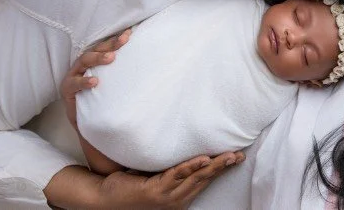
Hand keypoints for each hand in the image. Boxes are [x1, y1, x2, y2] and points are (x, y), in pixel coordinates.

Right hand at [60, 28, 131, 128]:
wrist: (85, 120)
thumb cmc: (101, 98)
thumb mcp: (112, 83)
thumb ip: (121, 72)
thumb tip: (145, 63)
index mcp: (93, 61)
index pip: (105, 47)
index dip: (116, 39)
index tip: (129, 33)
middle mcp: (83, 65)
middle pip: (95, 49)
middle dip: (110, 44)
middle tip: (123, 40)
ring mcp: (73, 75)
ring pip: (84, 61)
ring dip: (98, 58)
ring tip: (111, 58)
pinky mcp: (67, 89)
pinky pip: (74, 83)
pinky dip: (84, 81)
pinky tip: (94, 81)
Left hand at [97, 152, 243, 209]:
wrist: (103, 199)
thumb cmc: (127, 187)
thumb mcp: (154, 177)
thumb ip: (169, 168)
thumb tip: (181, 145)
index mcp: (178, 196)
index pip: (205, 180)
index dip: (222, 168)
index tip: (237, 156)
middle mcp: (176, 199)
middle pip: (206, 179)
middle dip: (225, 166)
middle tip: (240, 154)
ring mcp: (166, 196)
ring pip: (197, 178)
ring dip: (216, 166)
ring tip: (230, 155)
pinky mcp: (155, 190)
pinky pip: (177, 175)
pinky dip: (192, 167)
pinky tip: (204, 160)